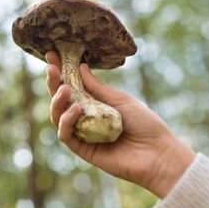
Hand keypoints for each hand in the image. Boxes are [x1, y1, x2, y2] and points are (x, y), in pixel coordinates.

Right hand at [45, 51, 194, 197]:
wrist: (157, 153)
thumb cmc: (144, 123)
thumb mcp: (120, 99)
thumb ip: (97, 87)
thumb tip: (80, 67)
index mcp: (94, 103)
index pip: (72, 85)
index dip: (61, 71)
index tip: (51, 54)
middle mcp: (85, 117)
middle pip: (61, 100)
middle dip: (53, 83)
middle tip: (51, 68)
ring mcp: (83, 133)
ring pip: (58, 117)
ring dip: (57, 101)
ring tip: (64, 89)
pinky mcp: (82, 149)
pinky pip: (65, 135)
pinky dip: (67, 121)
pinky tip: (76, 110)